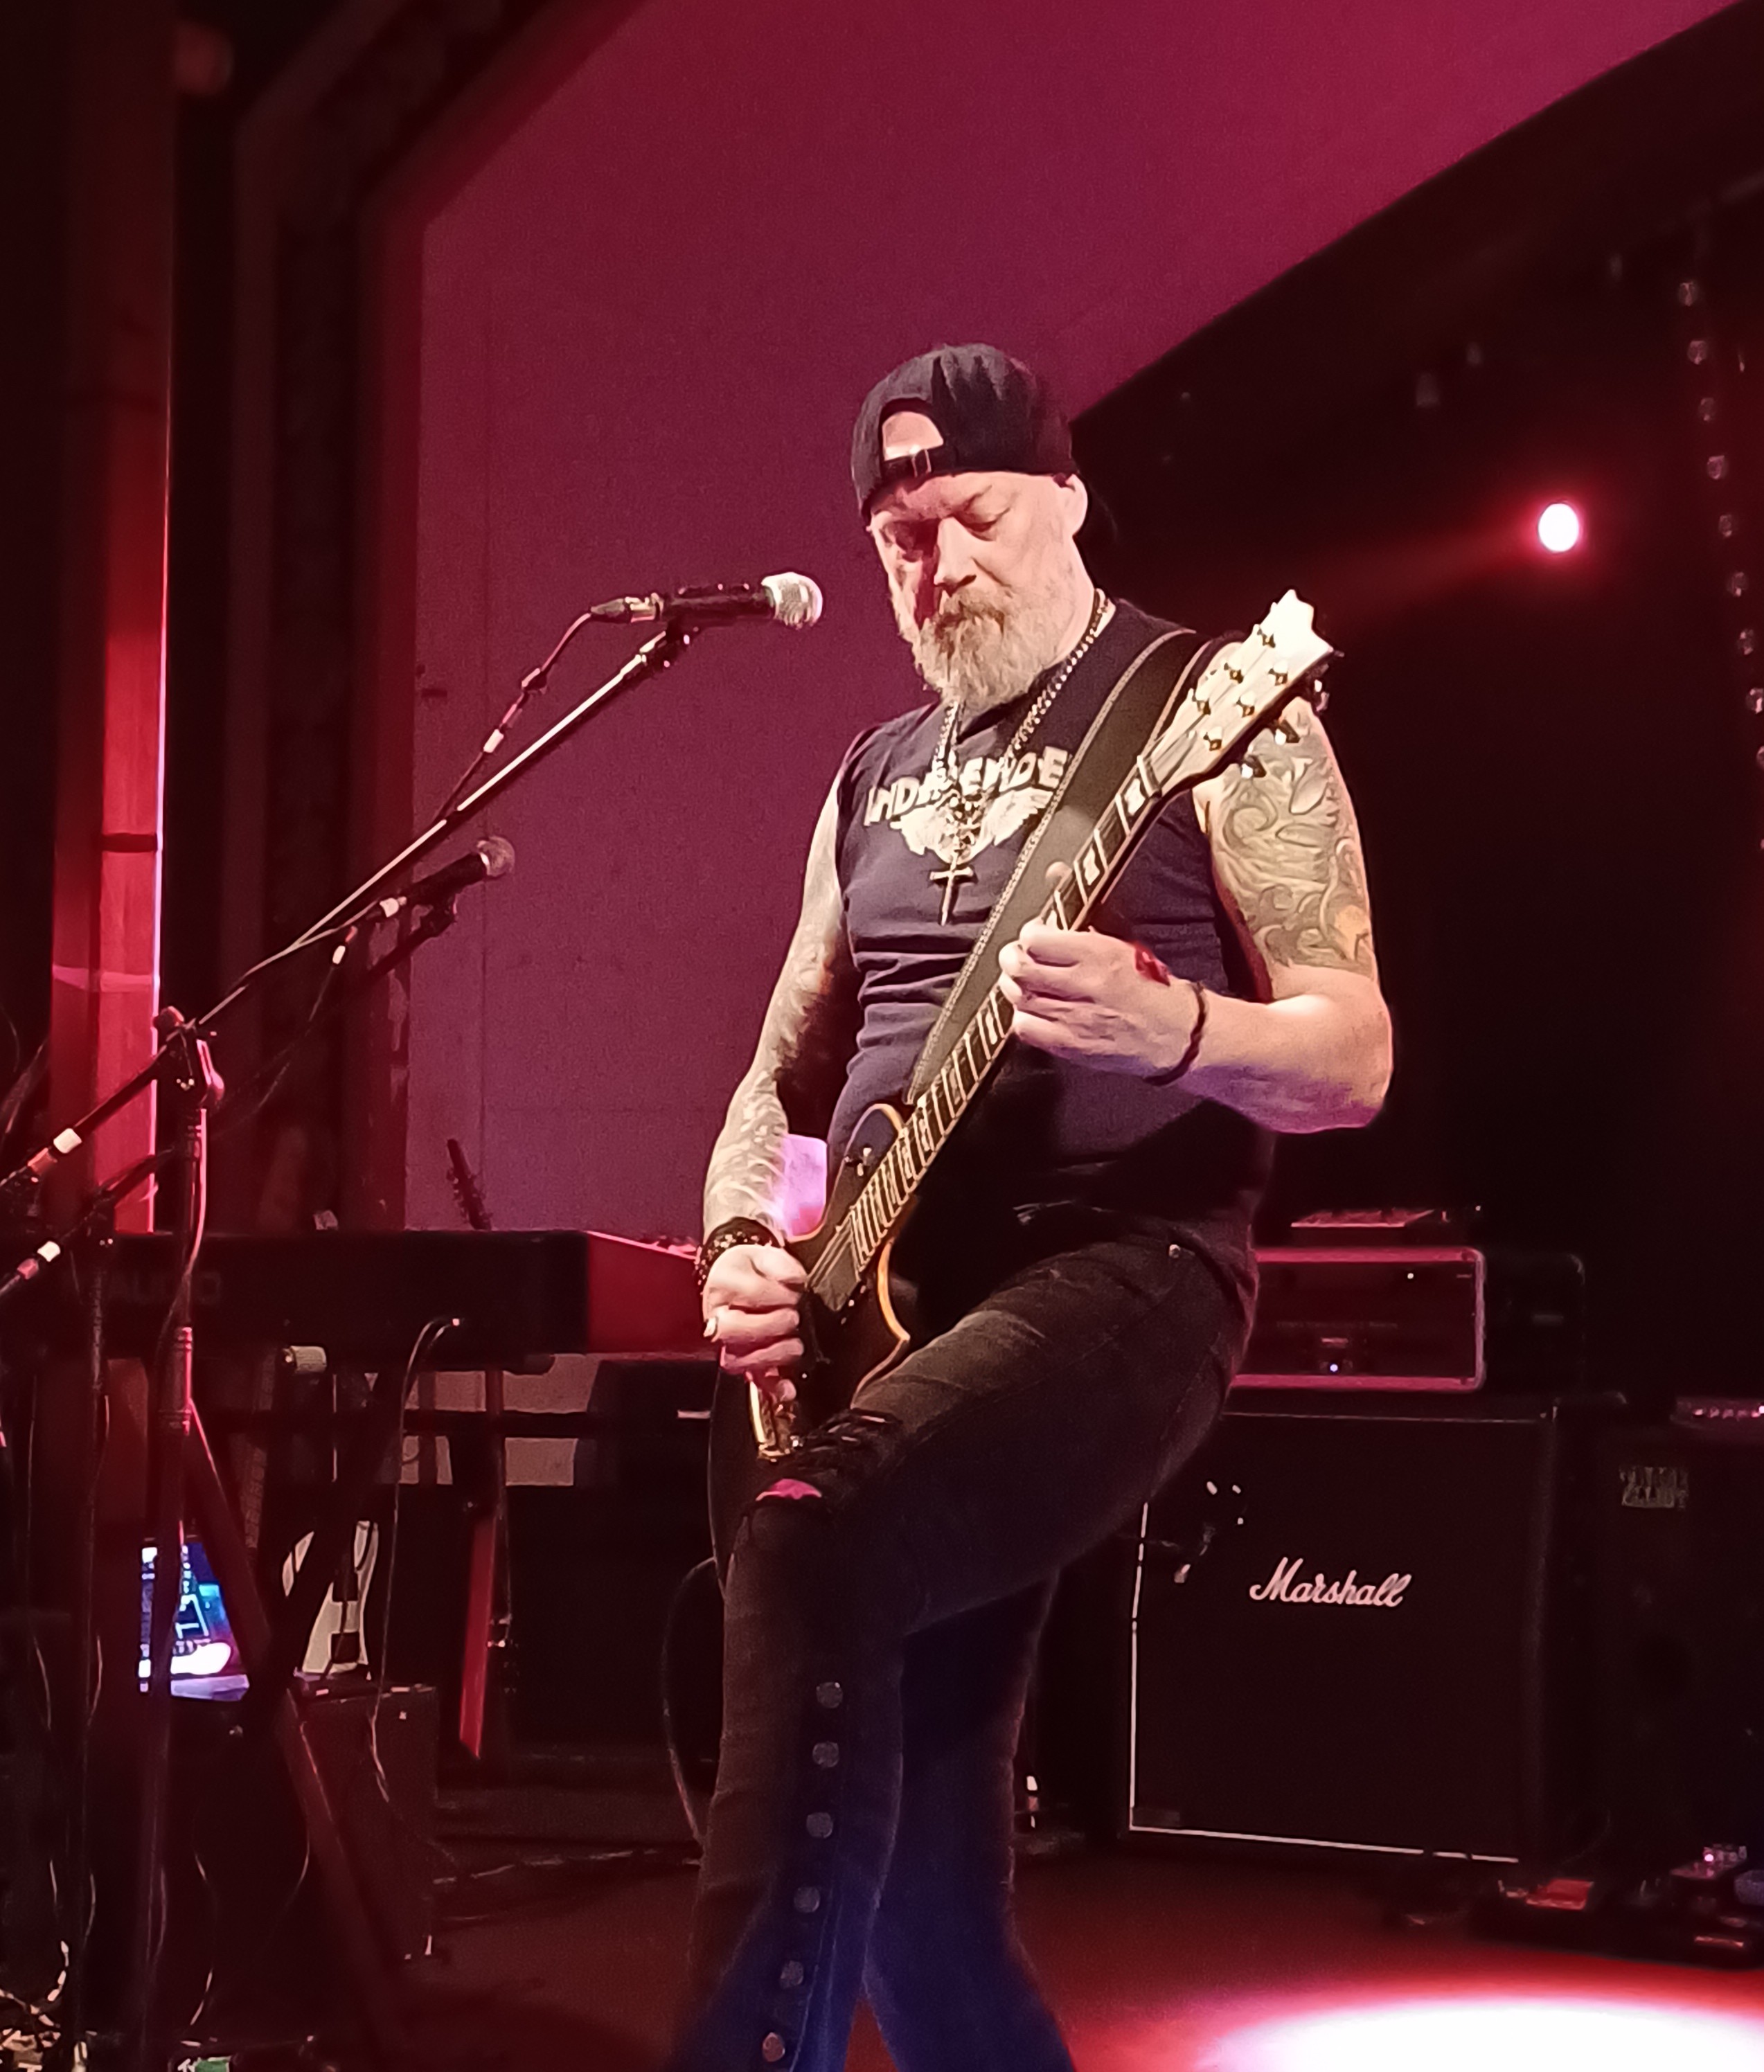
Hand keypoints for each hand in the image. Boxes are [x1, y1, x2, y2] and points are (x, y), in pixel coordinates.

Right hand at [702, 1242, 806, 1399]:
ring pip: (738, 1360)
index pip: (750, 1292)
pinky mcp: (742, 1360)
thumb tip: (795, 1280)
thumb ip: (780, 1264)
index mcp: (724, 1285)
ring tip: (795, 1344)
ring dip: (771, 1355)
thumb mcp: (763, 1255)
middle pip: (732, 1331)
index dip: (777, 1294)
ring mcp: (728, 1343)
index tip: (797, 1291)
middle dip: (769, 1326)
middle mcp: (719, 1317)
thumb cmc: (749, 1270)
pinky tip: (788, 1388)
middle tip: (793, 1317)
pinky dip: (772, 1387)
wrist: (732, 1278)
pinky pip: (752, 1380)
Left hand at [998, 920, 1196, 1075]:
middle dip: (1011, 959)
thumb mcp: (1124, 945)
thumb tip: (1055, 873)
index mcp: (1099, 954)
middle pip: (1021, 969)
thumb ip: (1084, 921)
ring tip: (1023, 981)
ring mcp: (1075, 1018)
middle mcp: (1085, 985)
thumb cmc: (1152, 987)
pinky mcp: (1070, 1045)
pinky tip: (1033, 1011)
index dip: (1029, 934)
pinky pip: (1026, 1029)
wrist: (1176, 1033)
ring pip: (1019, 997)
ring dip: (1014, 986)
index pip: (1038, 940)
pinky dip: (1022, 1017)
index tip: (1034, 934)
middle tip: (1016, 956)